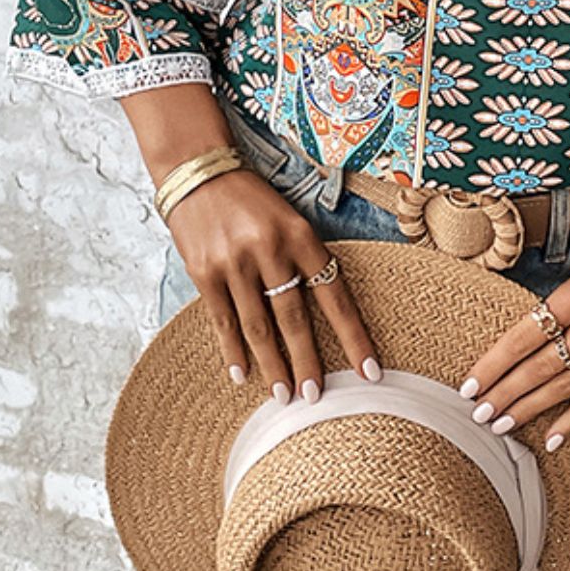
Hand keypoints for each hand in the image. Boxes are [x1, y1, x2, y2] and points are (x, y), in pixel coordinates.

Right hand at [166, 169, 380, 402]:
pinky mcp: (204, 272)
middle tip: (316, 398)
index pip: (336, 296)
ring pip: (259, 326)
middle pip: (295, 319)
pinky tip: (241, 375)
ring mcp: (236, 263)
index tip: (370, 371)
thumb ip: (306, 259)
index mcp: (301, 236)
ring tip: (283, 396)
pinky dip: (233, 351)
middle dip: (308, 362)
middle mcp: (271, 250)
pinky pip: (224, 320)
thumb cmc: (253, 201)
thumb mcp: (290, 219)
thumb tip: (325, 312)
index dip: (354, 337)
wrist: (199, 172)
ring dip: (273, 365)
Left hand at [454, 231, 569, 452]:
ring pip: (568, 386)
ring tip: (502, 425)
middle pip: (542, 366)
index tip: (470, 385)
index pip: (525, 335)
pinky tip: (552, 438)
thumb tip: (521, 342)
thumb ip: (559, 305)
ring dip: (531, 409)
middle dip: (506, 393)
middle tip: (477, 415)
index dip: (494, 363)